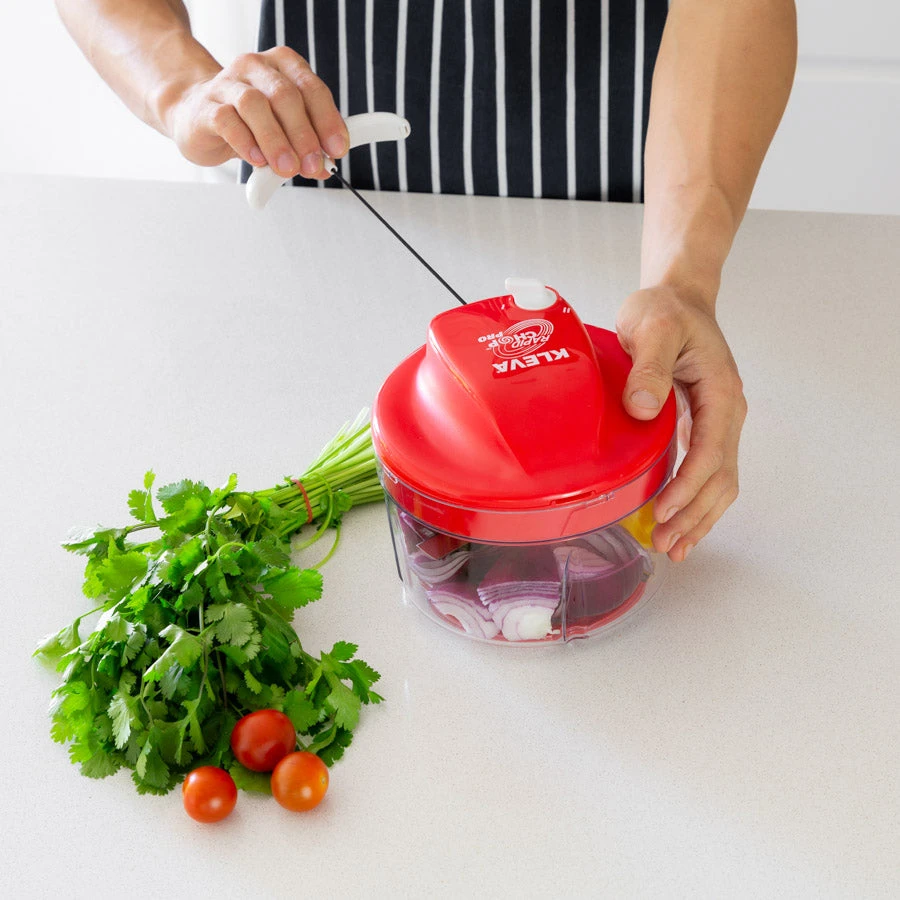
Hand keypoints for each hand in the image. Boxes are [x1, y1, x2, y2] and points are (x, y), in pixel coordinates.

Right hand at [163, 47, 347, 179]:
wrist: (199, 116)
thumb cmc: (249, 122)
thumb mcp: (285, 129)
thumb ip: (306, 144)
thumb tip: (325, 166)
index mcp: (282, 66)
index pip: (311, 88)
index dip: (327, 120)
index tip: (336, 149)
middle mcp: (255, 67)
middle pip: (285, 95)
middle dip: (303, 135)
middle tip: (312, 165)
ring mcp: (227, 83)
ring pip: (254, 105)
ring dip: (275, 141)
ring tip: (287, 169)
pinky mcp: (206, 107)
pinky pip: (227, 121)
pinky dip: (246, 143)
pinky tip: (257, 160)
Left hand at [616, 285, 746, 560]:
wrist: (677, 299)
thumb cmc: (664, 310)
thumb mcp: (652, 327)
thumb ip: (648, 365)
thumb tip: (643, 407)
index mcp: (720, 392)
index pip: (710, 451)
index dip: (688, 486)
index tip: (664, 511)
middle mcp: (727, 413)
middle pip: (720, 477)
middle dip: (694, 514)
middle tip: (664, 543)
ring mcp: (718, 422)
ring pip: (719, 482)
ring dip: (698, 516)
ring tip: (672, 546)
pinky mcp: (703, 427)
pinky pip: (707, 473)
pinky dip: (695, 502)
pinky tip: (677, 523)